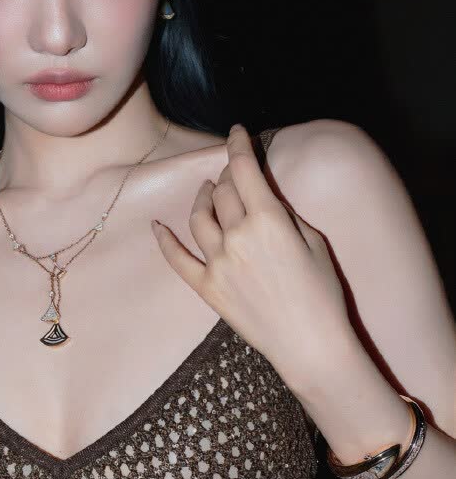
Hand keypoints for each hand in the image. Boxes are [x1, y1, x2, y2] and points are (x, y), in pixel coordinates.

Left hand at [151, 124, 354, 393]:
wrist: (311, 346)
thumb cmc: (323, 294)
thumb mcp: (314, 243)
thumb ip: (285, 216)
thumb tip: (264, 199)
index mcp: (268, 221)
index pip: (245, 171)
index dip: (239, 146)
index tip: (236, 132)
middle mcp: (237, 237)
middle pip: (223, 192)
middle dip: (227, 175)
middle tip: (232, 171)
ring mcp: (218, 263)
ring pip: (199, 218)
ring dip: (202, 198)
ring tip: (207, 190)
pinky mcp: (207, 288)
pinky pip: (177, 260)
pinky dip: (165, 240)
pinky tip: (156, 225)